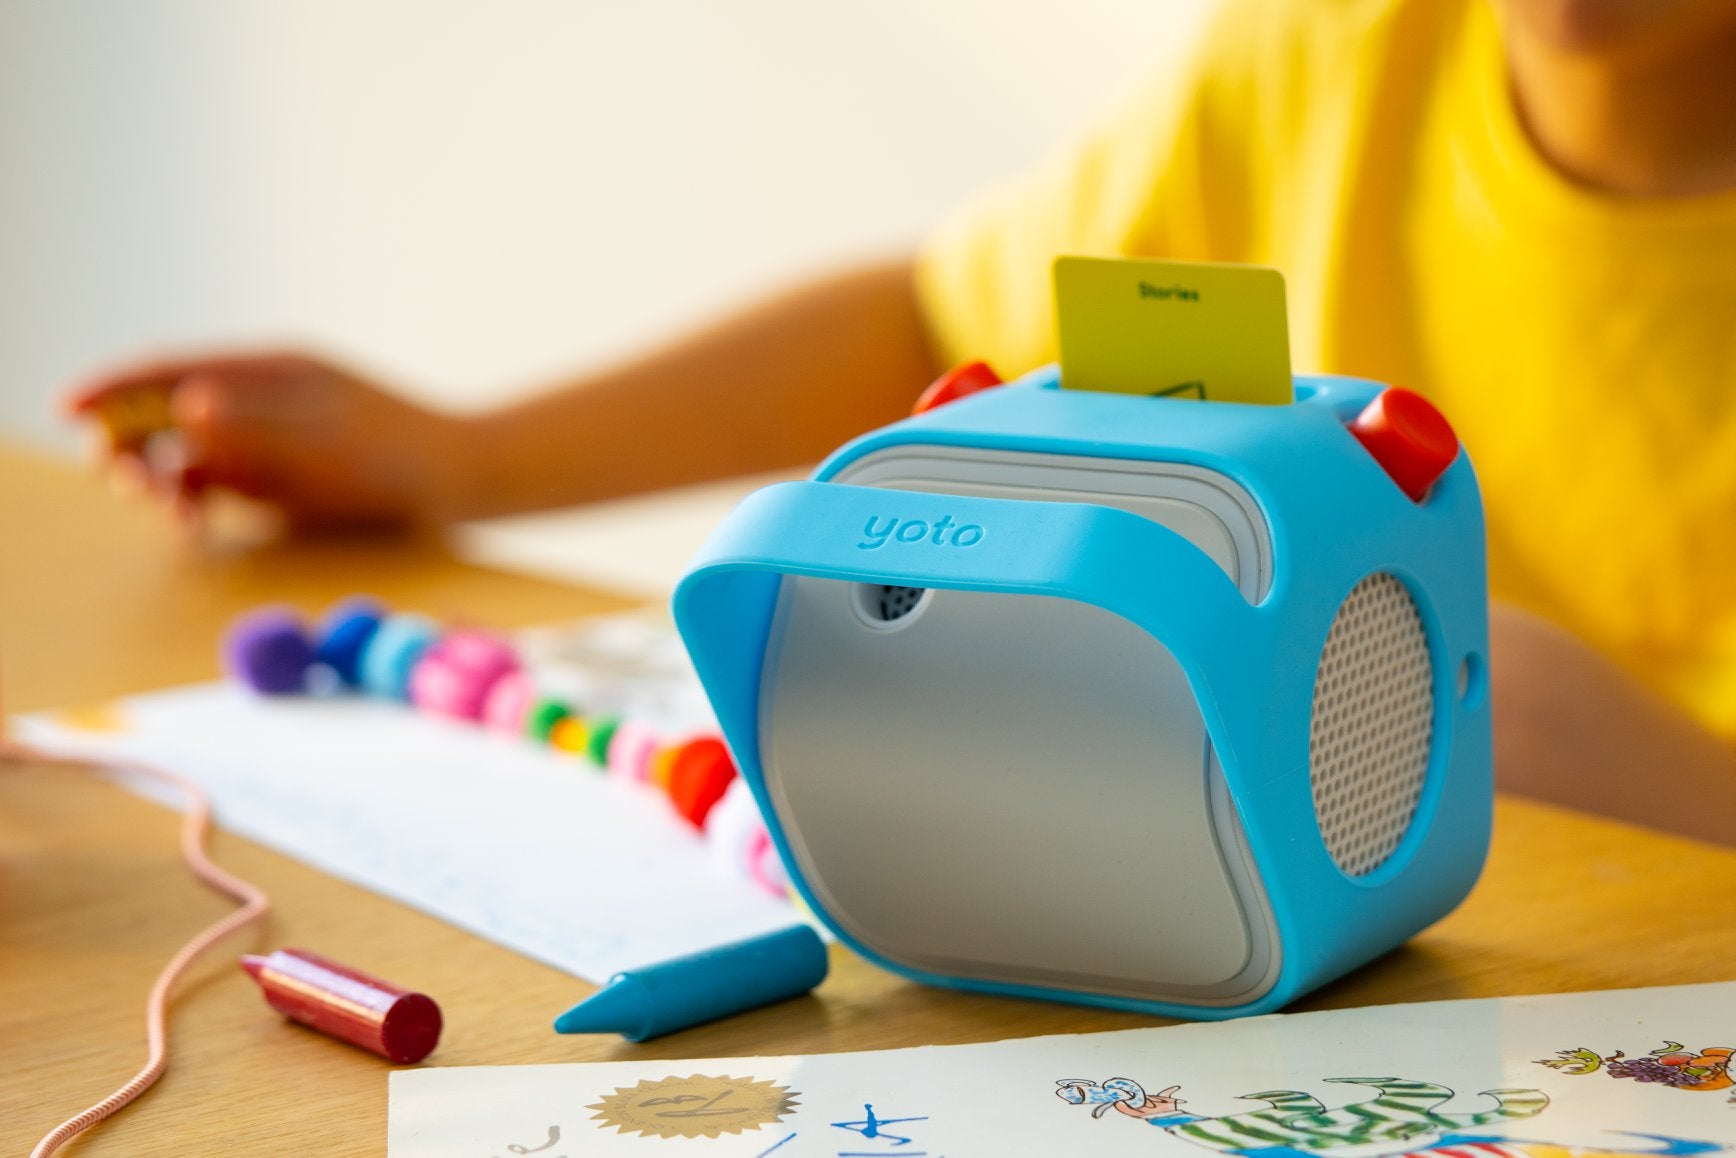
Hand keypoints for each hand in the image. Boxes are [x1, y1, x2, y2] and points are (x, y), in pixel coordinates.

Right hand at [64, 351, 471, 531]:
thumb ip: (252, 430)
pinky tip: (191, 523)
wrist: (462, 483)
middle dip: (132, 442)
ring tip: (167, 511)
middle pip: (168, 411)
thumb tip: (185, 407)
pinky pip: (215, 485)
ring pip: (186, 453)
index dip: (115, 387)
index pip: (173, 369)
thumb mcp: (323, 442)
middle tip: (123, 479)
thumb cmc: (400, 456)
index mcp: (271, 368)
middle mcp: (261, 399)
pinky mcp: (277, 480)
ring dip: (159, 478)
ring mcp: (267, 440)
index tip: (69, 409)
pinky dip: (192, 501)